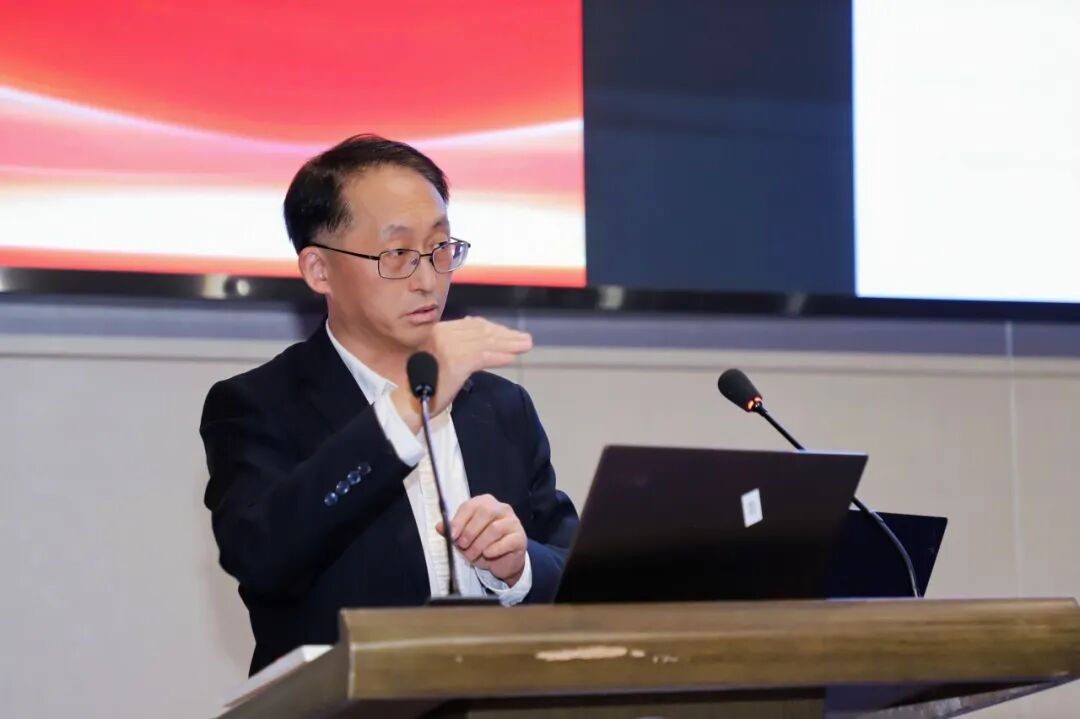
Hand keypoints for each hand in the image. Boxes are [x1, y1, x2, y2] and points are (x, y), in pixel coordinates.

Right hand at [391, 317, 531, 430]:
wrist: (409, 403)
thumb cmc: (423, 385)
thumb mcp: (437, 357)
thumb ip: (455, 346)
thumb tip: (482, 341)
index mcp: (437, 330)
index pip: (471, 324)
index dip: (492, 327)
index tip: (507, 332)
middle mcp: (442, 333)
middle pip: (481, 331)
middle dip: (505, 334)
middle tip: (524, 339)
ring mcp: (449, 346)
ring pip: (486, 342)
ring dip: (509, 344)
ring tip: (525, 346)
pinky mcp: (456, 361)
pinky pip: (484, 357)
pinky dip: (500, 357)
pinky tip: (512, 358)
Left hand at [438, 494, 526, 585]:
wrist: (504, 561)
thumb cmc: (483, 545)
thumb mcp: (465, 538)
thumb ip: (452, 531)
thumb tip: (440, 526)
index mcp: (486, 504)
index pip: (471, 506)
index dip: (460, 520)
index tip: (452, 534)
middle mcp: (501, 509)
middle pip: (485, 513)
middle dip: (470, 531)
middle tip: (462, 545)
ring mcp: (513, 522)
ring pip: (495, 529)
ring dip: (479, 544)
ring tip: (472, 555)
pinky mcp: (520, 538)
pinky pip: (507, 541)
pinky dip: (494, 549)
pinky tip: (487, 554)